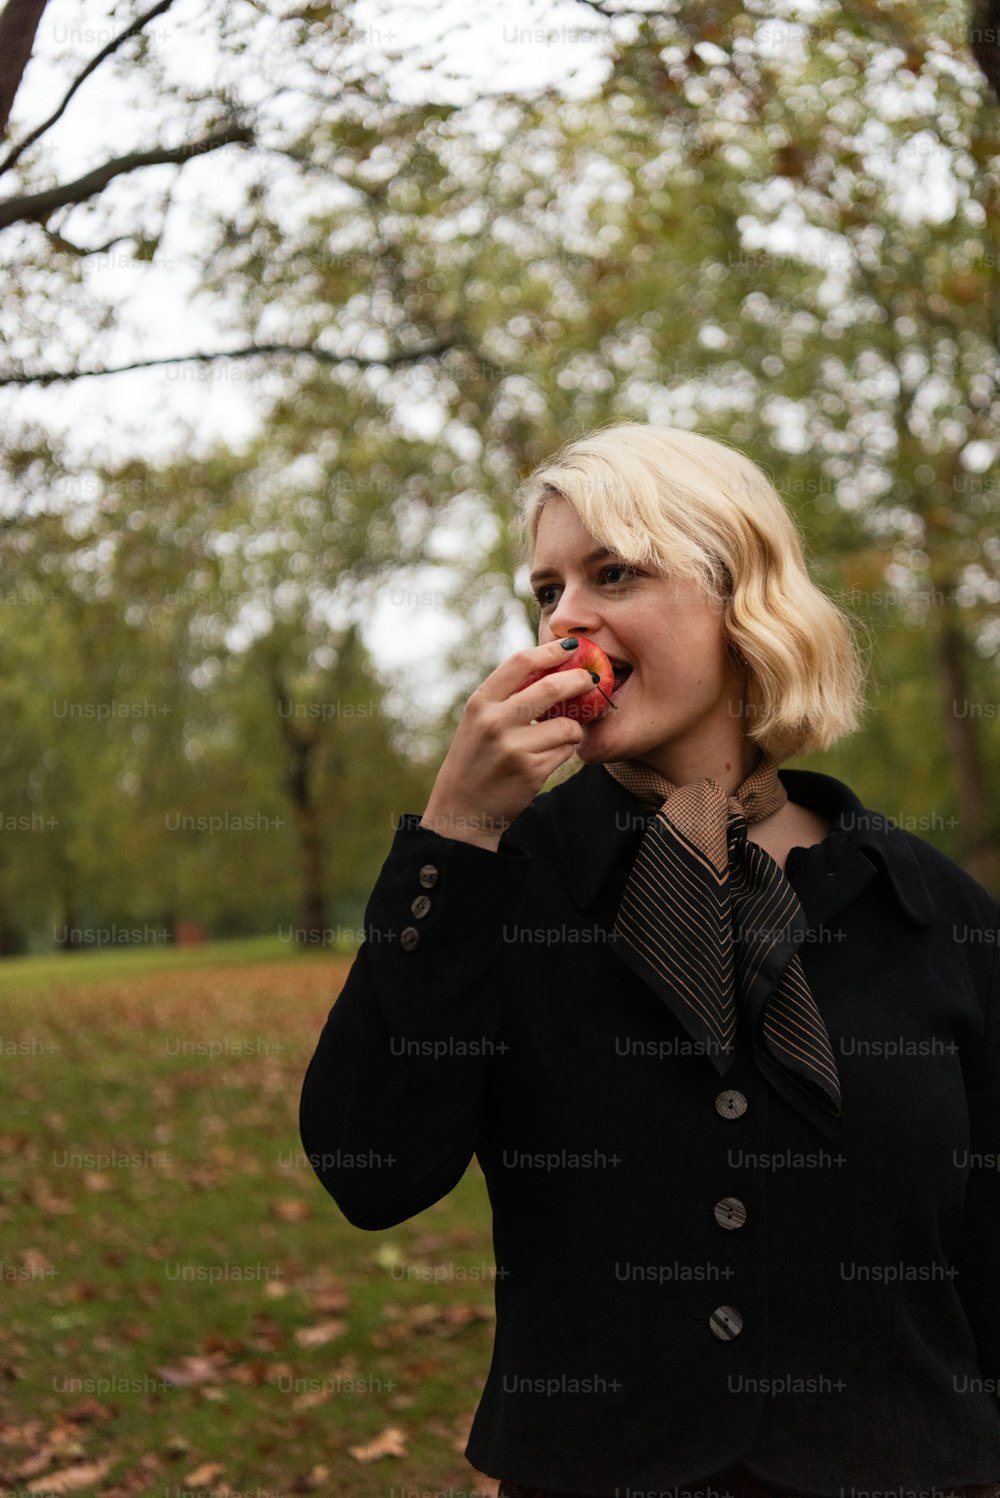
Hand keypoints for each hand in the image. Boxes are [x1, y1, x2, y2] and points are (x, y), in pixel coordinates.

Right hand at [419, 639, 592, 849]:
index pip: (520, 662)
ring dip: (573, 728)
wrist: (462, 811)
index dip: (550, 651)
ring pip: (567, 725)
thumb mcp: (478, 721)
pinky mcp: (531, 772)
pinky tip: (548, 758)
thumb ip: (506, 696)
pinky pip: (566, 752)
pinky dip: (564, 752)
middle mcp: (494, 722)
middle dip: (579, 680)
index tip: (570, 648)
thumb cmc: (475, 760)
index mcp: (480, 703)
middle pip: (552, 687)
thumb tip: (551, 667)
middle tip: (592, 679)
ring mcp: (514, 748)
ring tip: (561, 735)